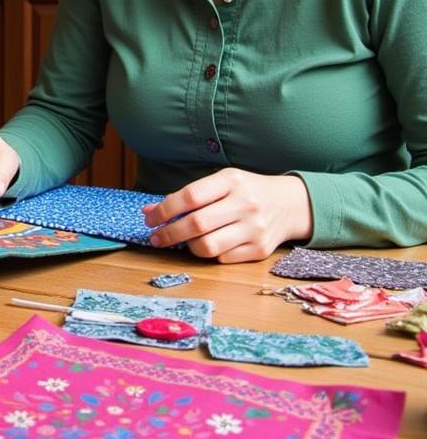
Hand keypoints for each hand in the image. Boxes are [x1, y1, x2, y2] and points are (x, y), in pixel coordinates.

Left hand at [143, 169, 312, 262]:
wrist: (290, 204)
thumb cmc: (245, 191)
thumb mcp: (220, 183)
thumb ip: (186, 196)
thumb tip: (148, 211)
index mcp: (232, 180)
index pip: (190, 196)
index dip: (164, 210)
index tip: (149, 218)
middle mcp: (245, 204)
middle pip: (197, 224)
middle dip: (169, 233)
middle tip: (156, 237)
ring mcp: (255, 228)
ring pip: (208, 246)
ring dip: (187, 247)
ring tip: (181, 242)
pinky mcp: (261, 250)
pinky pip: (223, 258)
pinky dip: (209, 254)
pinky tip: (206, 245)